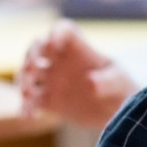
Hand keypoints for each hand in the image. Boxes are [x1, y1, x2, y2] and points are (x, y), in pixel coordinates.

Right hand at [19, 21, 137, 128]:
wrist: (118, 114)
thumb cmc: (121, 89)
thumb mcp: (118, 83)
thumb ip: (106, 81)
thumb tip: (90, 83)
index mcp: (78, 49)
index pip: (63, 30)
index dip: (56, 32)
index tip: (53, 42)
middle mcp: (61, 61)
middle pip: (38, 47)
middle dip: (31, 54)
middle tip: (32, 67)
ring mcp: (53, 80)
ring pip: (29, 73)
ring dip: (24, 79)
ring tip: (28, 93)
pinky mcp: (49, 100)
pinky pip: (31, 101)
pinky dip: (26, 107)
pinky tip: (28, 115)